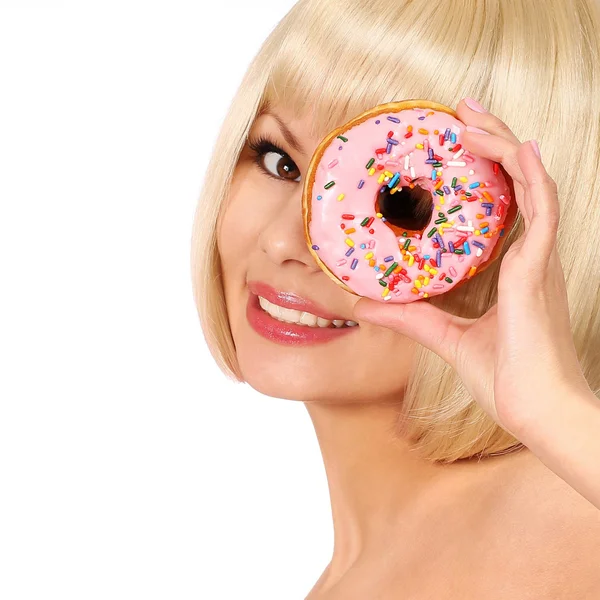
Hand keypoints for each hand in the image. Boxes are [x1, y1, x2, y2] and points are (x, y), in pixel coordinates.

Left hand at [352, 97, 591, 435]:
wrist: (537, 412)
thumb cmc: (506, 378)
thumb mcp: (445, 337)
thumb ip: (410, 317)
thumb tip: (364, 303)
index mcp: (513, 268)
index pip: (500, 204)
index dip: (482, 170)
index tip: (452, 146)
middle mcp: (529, 255)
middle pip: (514, 182)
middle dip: (489, 142)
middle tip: (459, 113)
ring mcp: (538, 260)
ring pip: (530, 183)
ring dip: (502, 146)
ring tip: (471, 117)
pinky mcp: (540, 270)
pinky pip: (543, 209)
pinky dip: (531, 175)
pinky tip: (516, 147)